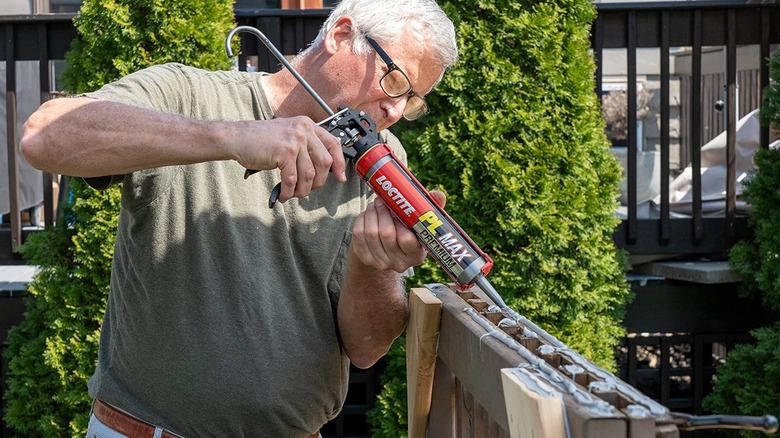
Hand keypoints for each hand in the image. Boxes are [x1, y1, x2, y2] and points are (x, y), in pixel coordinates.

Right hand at [229, 116, 345, 201]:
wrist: (236, 138)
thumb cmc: (259, 140)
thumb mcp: (288, 135)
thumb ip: (306, 147)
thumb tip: (324, 169)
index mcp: (308, 125)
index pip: (333, 144)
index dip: (339, 163)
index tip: (341, 177)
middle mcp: (304, 130)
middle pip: (324, 163)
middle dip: (318, 182)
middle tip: (306, 189)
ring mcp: (295, 140)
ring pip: (309, 175)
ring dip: (301, 190)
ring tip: (292, 193)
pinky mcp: (284, 152)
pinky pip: (292, 179)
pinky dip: (288, 191)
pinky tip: (282, 194)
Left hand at [350, 190, 446, 272]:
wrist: (387, 249)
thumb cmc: (408, 231)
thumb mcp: (421, 223)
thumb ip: (430, 209)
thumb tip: (439, 195)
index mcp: (417, 255)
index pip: (407, 239)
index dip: (400, 222)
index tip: (399, 208)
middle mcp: (399, 264)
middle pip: (386, 234)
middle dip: (383, 212)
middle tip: (382, 200)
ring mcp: (380, 263)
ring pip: (370, 233)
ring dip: (371, 214)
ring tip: (375, 206)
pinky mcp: (365, 258)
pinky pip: (358, 235)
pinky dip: (362, 220)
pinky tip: (368, 215)